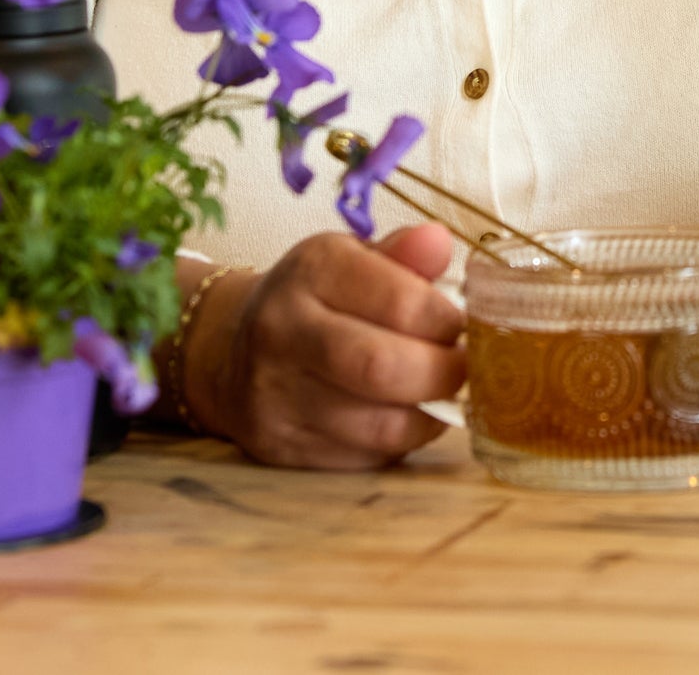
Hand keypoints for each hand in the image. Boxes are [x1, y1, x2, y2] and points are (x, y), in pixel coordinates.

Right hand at [185, 223, 463, 468]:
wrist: (233, 349)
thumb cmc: (318, 299)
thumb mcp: (355, 260)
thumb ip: (404, 255)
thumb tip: (440, 241)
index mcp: (311, 269)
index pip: (403, 302)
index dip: (450, 321)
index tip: (465, 325)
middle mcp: (283, 330)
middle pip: (384, 369)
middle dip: (444, 374)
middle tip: (465, 368)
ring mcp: (275, 395)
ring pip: (380, 426)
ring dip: (429, 415)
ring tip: (440, 393)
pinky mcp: (279, 447)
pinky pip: (364, 457)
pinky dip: (398, 441)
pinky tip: (403, 416)